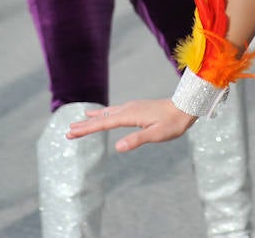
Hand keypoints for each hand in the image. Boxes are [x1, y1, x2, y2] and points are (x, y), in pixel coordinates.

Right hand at [65, 98, 194, 152]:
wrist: (185, 107)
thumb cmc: (173, 123)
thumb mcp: (156, 134)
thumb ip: (137, 140)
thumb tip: (118, 147)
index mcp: (130, 115)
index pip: (103, 123)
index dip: (86, 129)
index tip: (71, 132)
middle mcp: (128, 109)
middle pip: (102, 117)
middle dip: (85, 124)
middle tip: (68, 130)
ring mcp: (132, 107)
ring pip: (107, 113)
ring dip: (93, 118)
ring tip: (79, 120)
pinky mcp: (137, 108)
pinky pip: (115, 110)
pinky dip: (104, 113)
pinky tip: (102, 113)